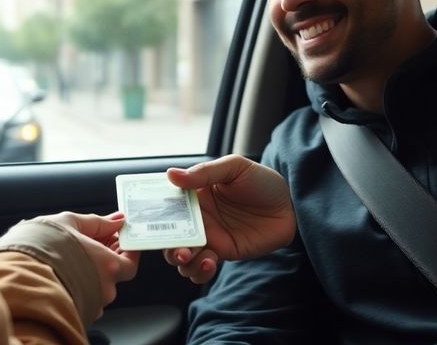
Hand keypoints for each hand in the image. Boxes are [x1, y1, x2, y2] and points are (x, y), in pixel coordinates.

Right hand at [38, 211, 139, 311]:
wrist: (13, 273)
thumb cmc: (40, 247)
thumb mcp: (69, 222)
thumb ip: (97, 222)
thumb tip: (116, 220)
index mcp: (108, 267)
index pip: (131, 263)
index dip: (128, 250)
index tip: (121, 239)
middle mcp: (103, 290)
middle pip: (114, 275)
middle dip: (107, 258)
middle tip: (97, 242)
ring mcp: (89, 304)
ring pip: (96, 287)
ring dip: (91, 272)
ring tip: (75, 254)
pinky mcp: (74, 312)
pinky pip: (82, 297)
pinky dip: (78, 284)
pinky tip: (65, 270)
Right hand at [162, 155, 293, 283]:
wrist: (290, 203)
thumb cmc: (260, 180)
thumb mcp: (233, 167)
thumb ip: (203, 173)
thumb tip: (171, 175)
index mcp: (193, 195)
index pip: (165, 207)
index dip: (153, 215)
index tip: (146, 222)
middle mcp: (196, 218)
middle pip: (168, 236)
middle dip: (165, 246)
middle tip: (175, 247)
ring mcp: (209, 237)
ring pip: (182, 257)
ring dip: (181, 261)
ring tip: (191, 257)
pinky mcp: (223, 253)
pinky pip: (203, 267)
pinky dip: (200, 270)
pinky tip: (210, 262)